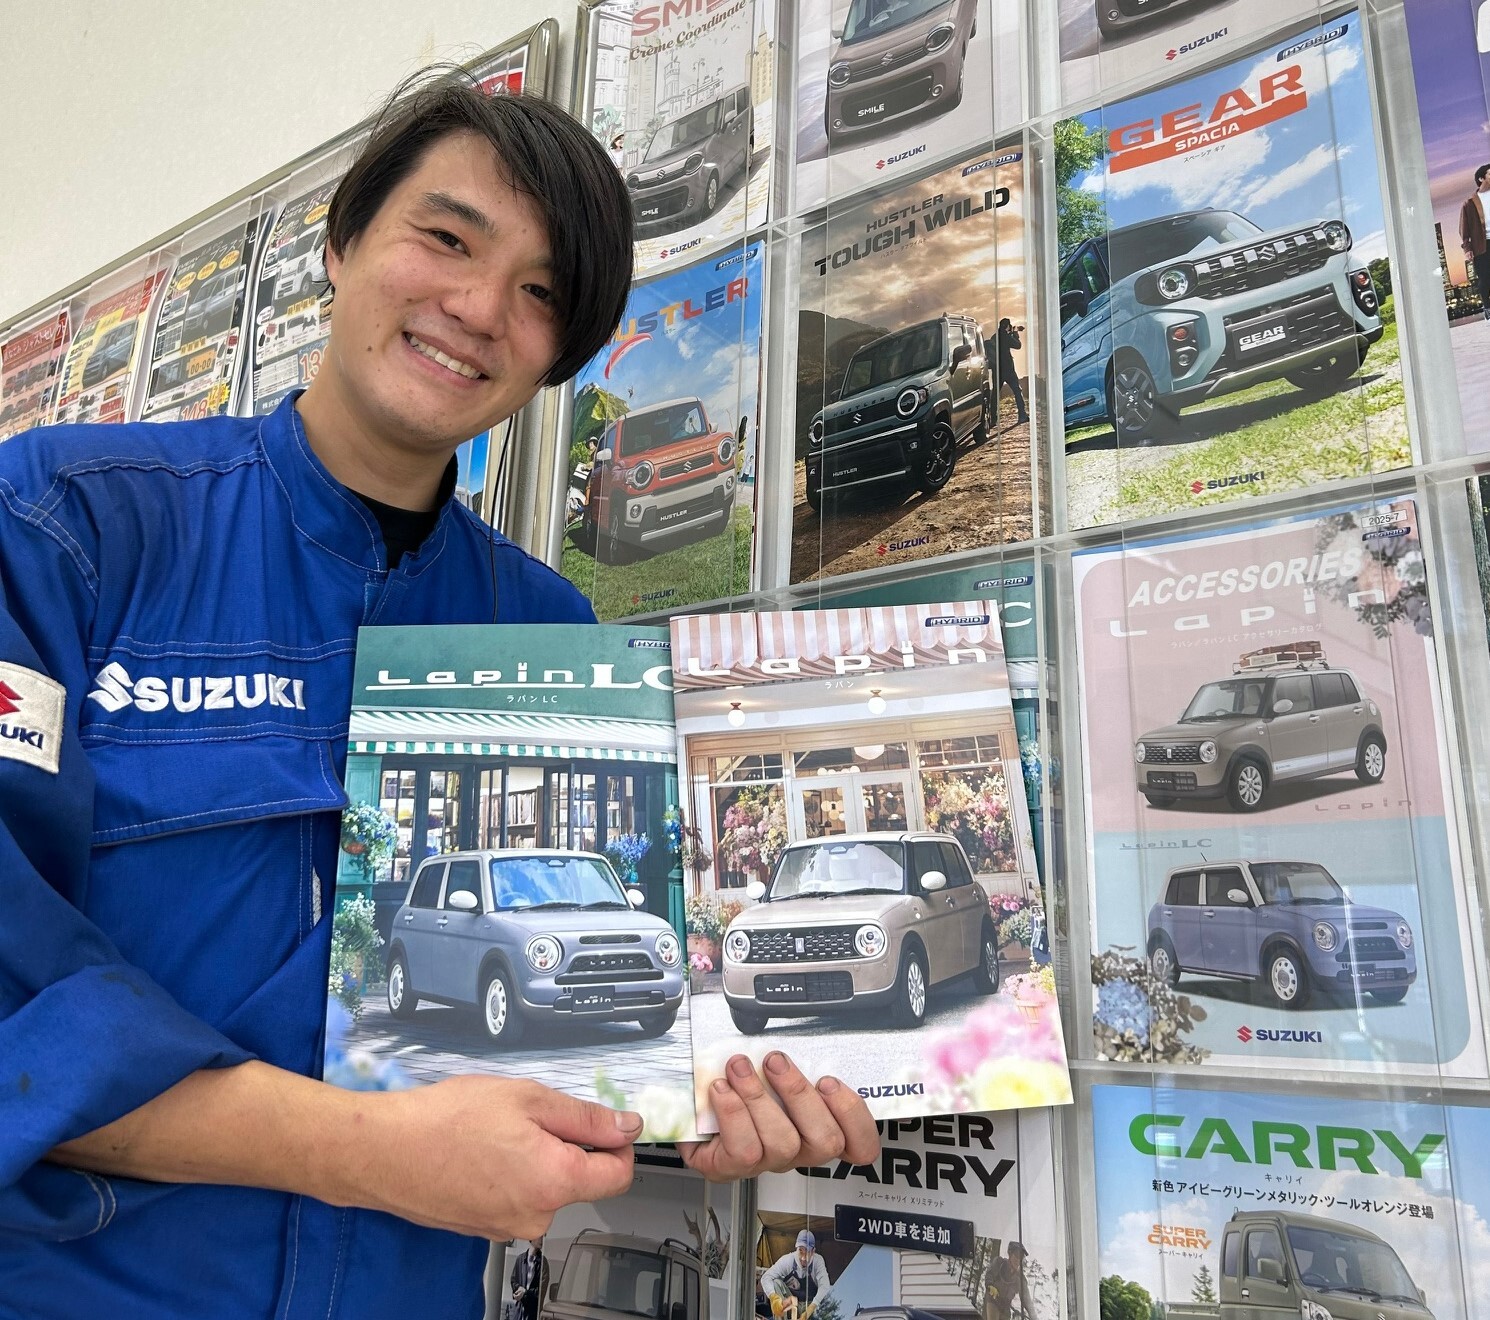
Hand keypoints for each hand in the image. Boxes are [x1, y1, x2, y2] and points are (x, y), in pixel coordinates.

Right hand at [340, 1076, 639, 1238]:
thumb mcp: (528, 1099)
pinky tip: (481, 1151)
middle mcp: (536, 1216)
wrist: (383, 1151)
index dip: (619, 1143)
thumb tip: (626, 1126)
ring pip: (545, 1187)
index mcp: (555, 1182)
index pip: (620, 1175)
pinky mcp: (484, 1227)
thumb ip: (585, 1116)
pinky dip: (509, 1173)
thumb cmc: (446, 1121)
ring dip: (536, 1158)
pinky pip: (516, 1197)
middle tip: (531, 1114)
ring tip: (497, 1131)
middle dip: (568, 1145)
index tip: (607, 1123)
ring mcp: (507, 1227)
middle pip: (580, 1180)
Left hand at [679, 1052, 879, 1179]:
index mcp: (819, 1129)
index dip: (854, 1118)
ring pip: (781, 1142)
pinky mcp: (732, 1167)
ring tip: (739, 1068)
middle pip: (824, 1140)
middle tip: (775, 1061)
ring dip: (758, 1096)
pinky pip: (742, 1149)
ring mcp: (766, 1161)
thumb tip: (798, 1035)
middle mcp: (798, 1150)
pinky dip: (731, 1112)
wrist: (694, 1112)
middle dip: (799, 1094)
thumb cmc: (742, 1087)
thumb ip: (794, 1061)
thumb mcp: (774, 1071)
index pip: (860, 1144)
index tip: (830, 1082)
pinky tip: (721, 1089)